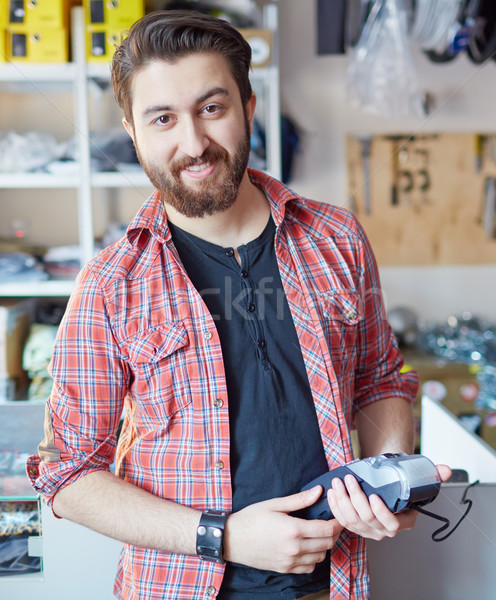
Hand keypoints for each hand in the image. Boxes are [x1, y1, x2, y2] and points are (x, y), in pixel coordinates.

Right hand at [224, 486, 342, 573]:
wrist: (232, 539)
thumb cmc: (251, 519)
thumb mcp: (275, 504)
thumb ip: (299, 499)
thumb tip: (318, 491)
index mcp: (294, 529)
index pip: (326, 529)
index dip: (337, 522)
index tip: (338, 516)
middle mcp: (295, 548)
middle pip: (327, 544)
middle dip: (333, 533)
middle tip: (331, 523)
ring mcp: (290, 561)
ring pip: (320, 557)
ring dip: (324, 546)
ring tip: (318, 534)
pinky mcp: (285, 569)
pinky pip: (309, 568)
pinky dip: (313, 559)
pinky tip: (307, 548)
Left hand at [327, 463, 451, 541]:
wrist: (386, 486)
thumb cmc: (401, 483)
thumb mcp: (419, 479)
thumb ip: (434, 475)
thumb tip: (447, 470)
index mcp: (403, 522)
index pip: (392, 525)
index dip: (382, 513)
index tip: (374, 497)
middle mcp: (384, 530)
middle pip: (368, 519)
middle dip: (356, 499)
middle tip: (349, 479)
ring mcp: (368, 530)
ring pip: (352, 520)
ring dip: (342, 501)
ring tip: (338, 482)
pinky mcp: (354, 526)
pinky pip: (342, 520)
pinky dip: (335, 507)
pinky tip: (331, 492)